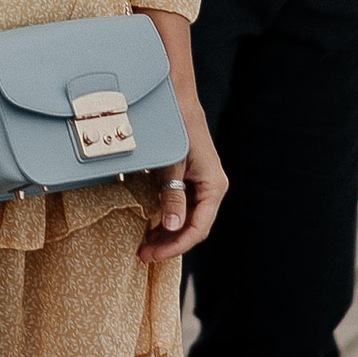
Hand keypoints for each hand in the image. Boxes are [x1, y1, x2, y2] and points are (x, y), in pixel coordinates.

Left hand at [136, 123, 225, 262]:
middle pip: (193, 227)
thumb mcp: (173, 164)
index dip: (176, 246)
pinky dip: (167, 218)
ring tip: (145, 245)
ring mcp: (202, 185)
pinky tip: (151, 225)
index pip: (197, 229)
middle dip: (169, 243)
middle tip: (143, 254)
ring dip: (167, 234)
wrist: (179, 101)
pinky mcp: (191, 180)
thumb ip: (172, 195)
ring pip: (187, 219)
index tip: (153, 255)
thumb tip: (172, 227)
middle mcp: (211, 189)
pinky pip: (182, 207)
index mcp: (214, 187)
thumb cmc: (178, 129)